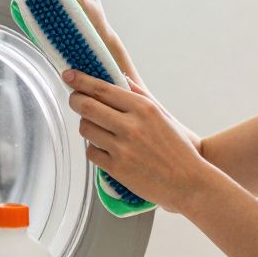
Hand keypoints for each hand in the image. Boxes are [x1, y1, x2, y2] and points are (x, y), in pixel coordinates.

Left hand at [63, 69, 211, 214]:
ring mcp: (122, 148)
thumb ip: (139, 96)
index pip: (102, 89)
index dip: (81, 80)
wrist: (188, 181)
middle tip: (74, 99)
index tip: (69, 75)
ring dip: (85, 125)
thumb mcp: (161, 115)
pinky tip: (103, 147)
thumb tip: (120, 79)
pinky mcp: (116, 168)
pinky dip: (94, 148)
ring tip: (95, 126)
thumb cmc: (177, 148)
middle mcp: (130, 126)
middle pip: (86, 106)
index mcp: (142, 108)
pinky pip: (91, 152)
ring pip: (85, 129)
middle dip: (75, 99)